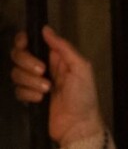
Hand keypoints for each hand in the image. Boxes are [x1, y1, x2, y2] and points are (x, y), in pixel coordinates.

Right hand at [10, 26, 105, 145]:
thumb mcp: (81, 67)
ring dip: (31, 82)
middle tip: (42, 71)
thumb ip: (64, 47)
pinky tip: (41, 99)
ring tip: (47, 90)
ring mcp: (36, 82)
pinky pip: (18, 90)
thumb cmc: (85, 97)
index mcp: (58, 58)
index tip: (24, 43)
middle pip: (20, 56)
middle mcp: (45, 67)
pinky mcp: (30, 96)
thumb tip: (47, 30)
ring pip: (17, 73)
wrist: (78, 124)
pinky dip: (28, 94)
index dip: (24, 41)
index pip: (34, 42)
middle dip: (27, 63)